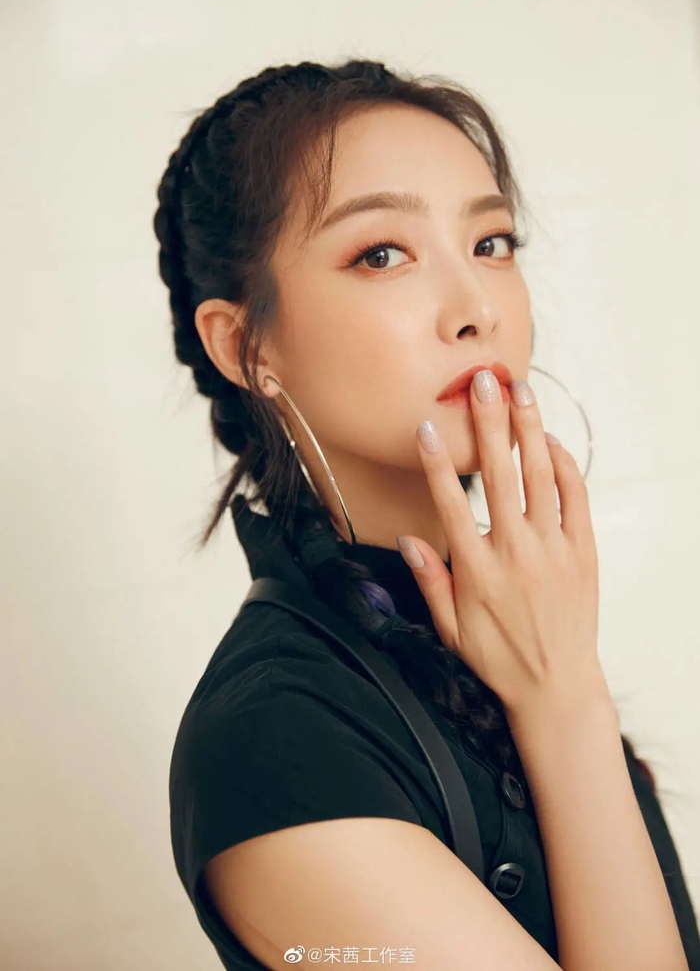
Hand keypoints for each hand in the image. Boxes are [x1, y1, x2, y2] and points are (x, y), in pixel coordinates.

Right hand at [400, 371, 602, 716]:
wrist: (557, 685)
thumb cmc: (499, 658)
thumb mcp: (450, 628)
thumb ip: (431, 579)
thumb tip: (407, 538)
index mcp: (477, 570)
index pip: (451, 504)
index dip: (436, 463)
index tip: (426, 428)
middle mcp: (515, 552)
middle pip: (500, 474)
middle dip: (489, 423)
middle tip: (483, 383)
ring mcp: (553, 548)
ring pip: (540, 475)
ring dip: (529, 430)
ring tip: (520, 392)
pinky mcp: (583, 551)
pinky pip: (575, 497)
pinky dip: (564, 465)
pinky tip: (549, 441)